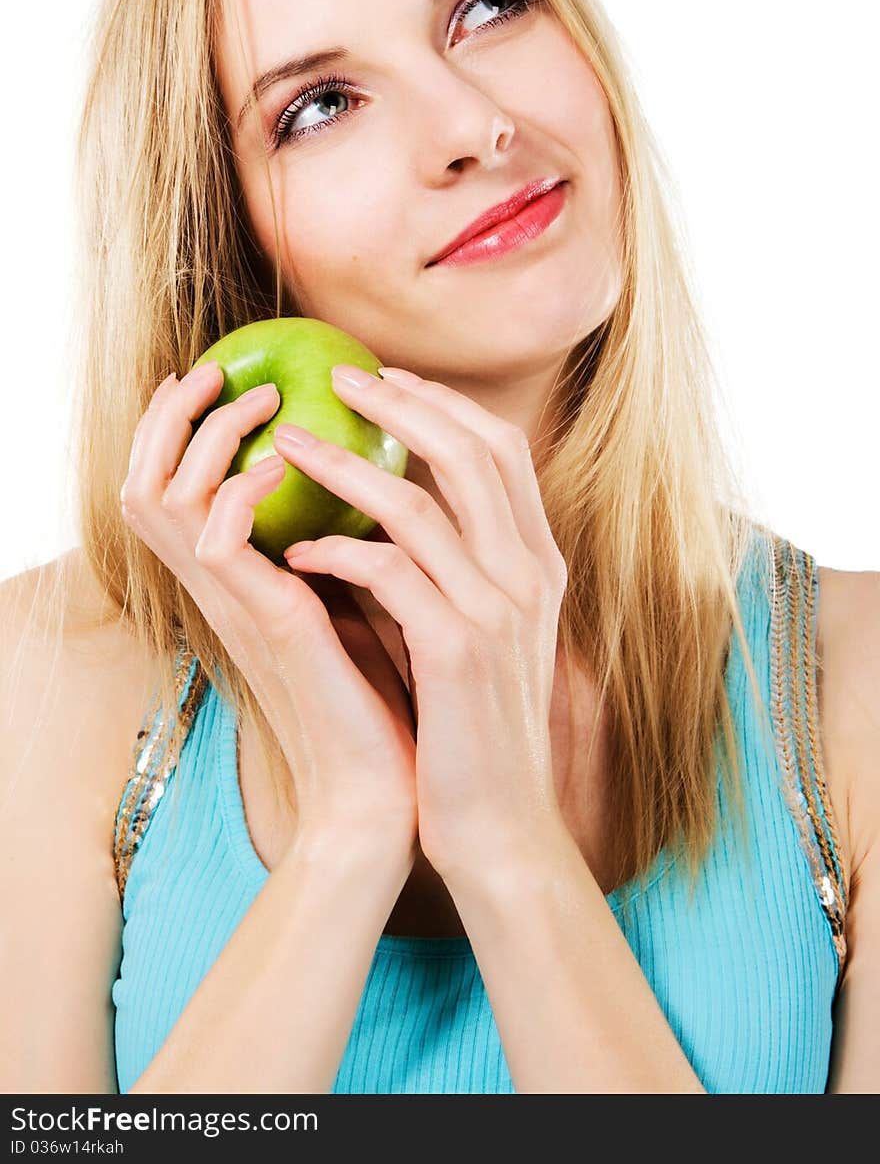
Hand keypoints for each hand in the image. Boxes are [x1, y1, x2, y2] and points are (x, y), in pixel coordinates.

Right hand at [119, 363, 417, 856]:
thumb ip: (342, 540)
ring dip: (206, 438)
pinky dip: (239, 494)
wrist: (390, 786)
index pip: (170, 487)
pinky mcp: (269, 626)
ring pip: (162, 499)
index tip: (218, 376)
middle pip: (142, 482)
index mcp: (240, 580)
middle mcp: (225, 589)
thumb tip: (373, 470)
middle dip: (170, 417)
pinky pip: (217, 544)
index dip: (176, 428)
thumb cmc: (383, 693)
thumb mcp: (357, 597)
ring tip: (266, 405)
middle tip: (222, 373)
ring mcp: (239, 607)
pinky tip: (284, 472)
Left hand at [273, 363, 569, 881]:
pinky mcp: (459, 651)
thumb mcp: (481, 633)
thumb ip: (458, 568)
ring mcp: (499, 611)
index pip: (502, 451)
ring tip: (289, 442)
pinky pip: (389, 572)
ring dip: (346, 464)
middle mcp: (530, 575)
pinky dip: (338, 550)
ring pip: (422, 503)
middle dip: (400, 405)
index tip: (388, 378)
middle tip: (338, 377)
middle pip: (470, 452)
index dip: (444, 403)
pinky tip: (298, 549)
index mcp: (539, 564)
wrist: (501, 826)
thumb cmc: (472, 729)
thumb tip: (400, 506)